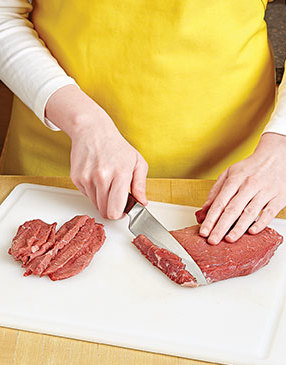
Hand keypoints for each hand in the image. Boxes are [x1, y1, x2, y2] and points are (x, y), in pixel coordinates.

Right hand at [45, 85, 147, 218]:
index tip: (123, 210)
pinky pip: (86, 195)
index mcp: (120, 174)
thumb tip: (142, 203)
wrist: (92, 130)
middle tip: (117, 199)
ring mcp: (86, 178)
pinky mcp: (76, 178)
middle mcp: (101, 177)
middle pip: (104, 212)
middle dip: (112, 210)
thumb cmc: (117, 146)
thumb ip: (141, 185)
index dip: (120, 215)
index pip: (115, 210)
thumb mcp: (137, 162)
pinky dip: (93, 192)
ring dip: (102, 200)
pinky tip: (97, 178)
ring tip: (107, 184)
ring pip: (95, 205)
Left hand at [199, 132, 285, 243]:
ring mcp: (265, 191)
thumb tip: (204, 210)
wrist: (276, 156)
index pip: (220, 202)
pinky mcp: (279, 197)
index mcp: (235, 179)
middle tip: (212, 240)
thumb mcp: (229, 173)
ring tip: (229, 239)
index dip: (211, 218)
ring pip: (250, 212)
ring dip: (238, 228)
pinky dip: (261, 223)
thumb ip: (216, 191)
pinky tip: (252, 232)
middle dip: (221, 227)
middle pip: (232, 209)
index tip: (204, 231)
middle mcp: (249, 185)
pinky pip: (269, 212)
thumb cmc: (250, 167)